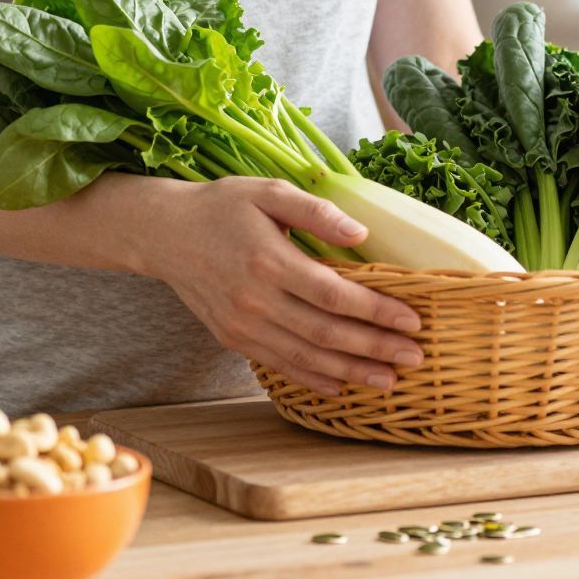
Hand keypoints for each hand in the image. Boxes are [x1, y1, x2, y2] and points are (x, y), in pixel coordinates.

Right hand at [131, 177, 424, 395]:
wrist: (164, 233)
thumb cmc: (222, 206)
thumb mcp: (268, 192)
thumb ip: (316, 212)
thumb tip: (361, 235)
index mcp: (269, 261)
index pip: (334, 295)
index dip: (376, 311)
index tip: (412, 321)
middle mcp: (255, 300)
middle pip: (326, 333)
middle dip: (375, 348)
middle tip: (415, 357)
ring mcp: (242, 325)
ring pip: (305, 357)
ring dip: (351, 372)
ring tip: (390, 380)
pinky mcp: (233, 338)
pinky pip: (279, 365)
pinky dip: (313, 379)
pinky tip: (342, 385)